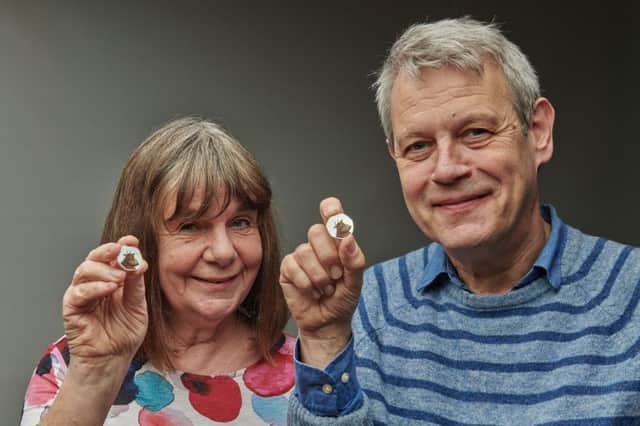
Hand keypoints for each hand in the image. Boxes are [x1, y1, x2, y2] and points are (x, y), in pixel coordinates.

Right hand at [62, 235, 147, 367]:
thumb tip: (139, 262)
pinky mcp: (72, 308)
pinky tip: (110, 288)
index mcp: (111, 279)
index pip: (112, 257)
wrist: (114, 358)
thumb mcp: (137, 305)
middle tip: (122, 251)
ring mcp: (82, 294)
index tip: (132, 240)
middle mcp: (95, 283)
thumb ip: (136, 284)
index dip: (121, 246)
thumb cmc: (124, 333)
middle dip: (108, 251)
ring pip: (84, 271)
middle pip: (94, 258)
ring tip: (120, 277)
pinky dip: (95, 287)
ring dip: (103, 270)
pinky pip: (79, 293)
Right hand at [280, 197, 365, 366]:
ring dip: (318, 276)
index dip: (330, 211)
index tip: (331, 209)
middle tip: (336, 275)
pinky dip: (306, 284)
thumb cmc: (342, 300)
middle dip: (328, 256)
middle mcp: (317, 246)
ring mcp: (301, 256)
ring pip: (304, 252)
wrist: (327, 323)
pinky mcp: (287, 269)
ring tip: (324, 288)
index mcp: (337, 243)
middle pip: (316, 231)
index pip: (332, 218)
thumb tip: (348, 239)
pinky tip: (312, 292)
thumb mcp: (355, 282)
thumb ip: (354, 260)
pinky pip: (293, 267)